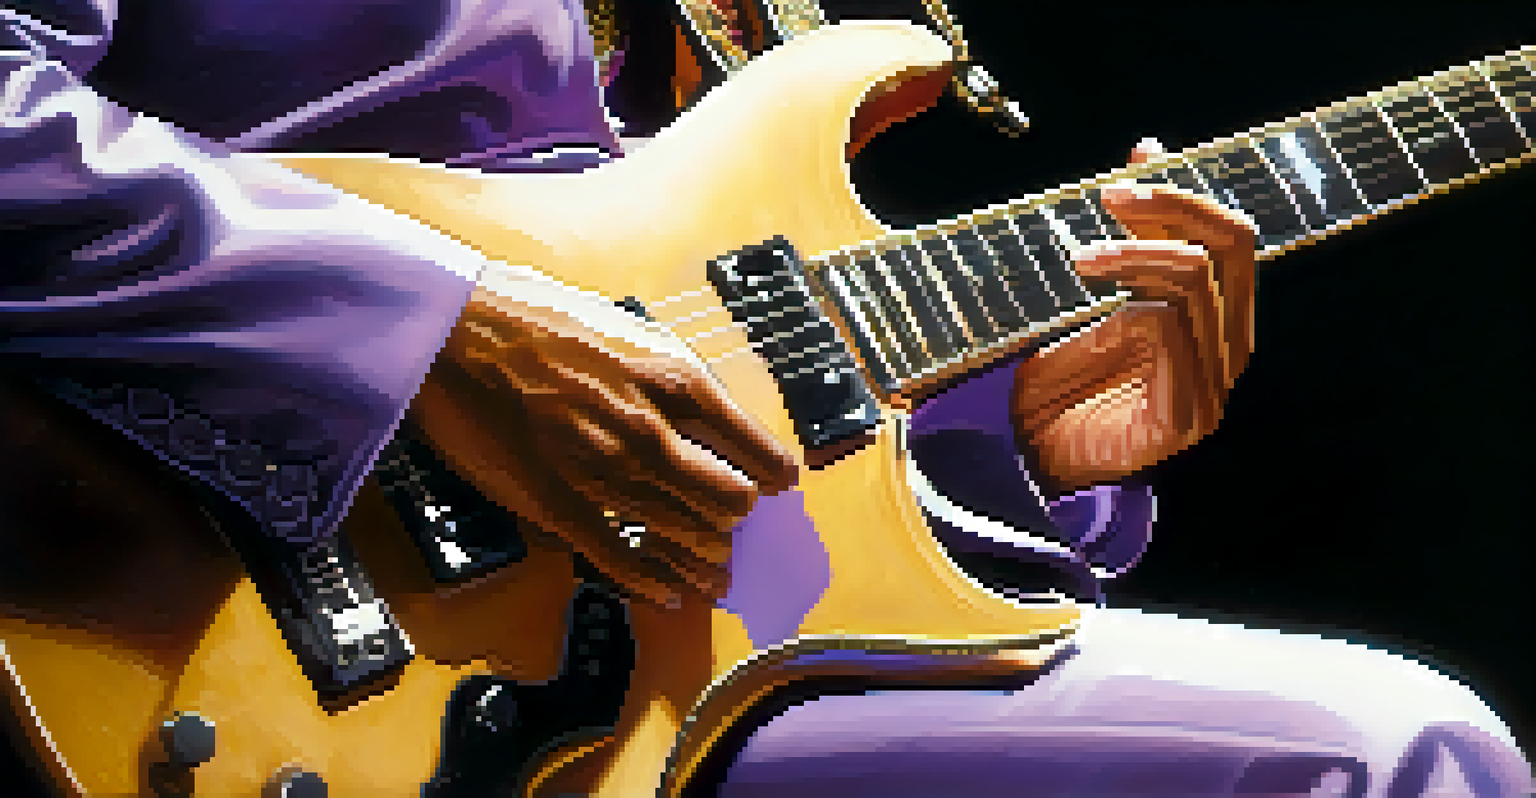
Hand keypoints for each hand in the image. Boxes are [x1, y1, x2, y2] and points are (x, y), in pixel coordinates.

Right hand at [411, 285, 798, 608]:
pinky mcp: (561, 506)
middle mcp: (652, 432)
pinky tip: (670, 594)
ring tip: (719, 572)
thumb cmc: (541, 319)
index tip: (778, 483)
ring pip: (684, 534)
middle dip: (738, 516)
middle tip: (736, 523)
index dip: (773, 473)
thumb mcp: (633, 331)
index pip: (755, 448)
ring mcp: (606, 475)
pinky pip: (621, 558)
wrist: (458, 332)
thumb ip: (676, 377)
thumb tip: (711, 414)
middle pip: (729, 500)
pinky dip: (653, 581)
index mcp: (678, 381)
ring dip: (707, 557)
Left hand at [1011, 138, 1257, 492]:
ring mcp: (1215, 384)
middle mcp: (1228, 345)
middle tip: (1108, 197)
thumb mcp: (1098, 294)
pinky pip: (1173, 336)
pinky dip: (1133, 309)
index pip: (1230, 234)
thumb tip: (1147, 150)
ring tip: (1082, 256)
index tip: (1130, 165)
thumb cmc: (1062, 379)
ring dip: (1137, 255)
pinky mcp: (1186, 418)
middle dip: (1172, 207)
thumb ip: (1131, 236)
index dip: (1185, 192)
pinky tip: (1095, 312)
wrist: (1031, 462)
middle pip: (1233, 246)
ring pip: (1200, 283)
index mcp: (1218, 313)